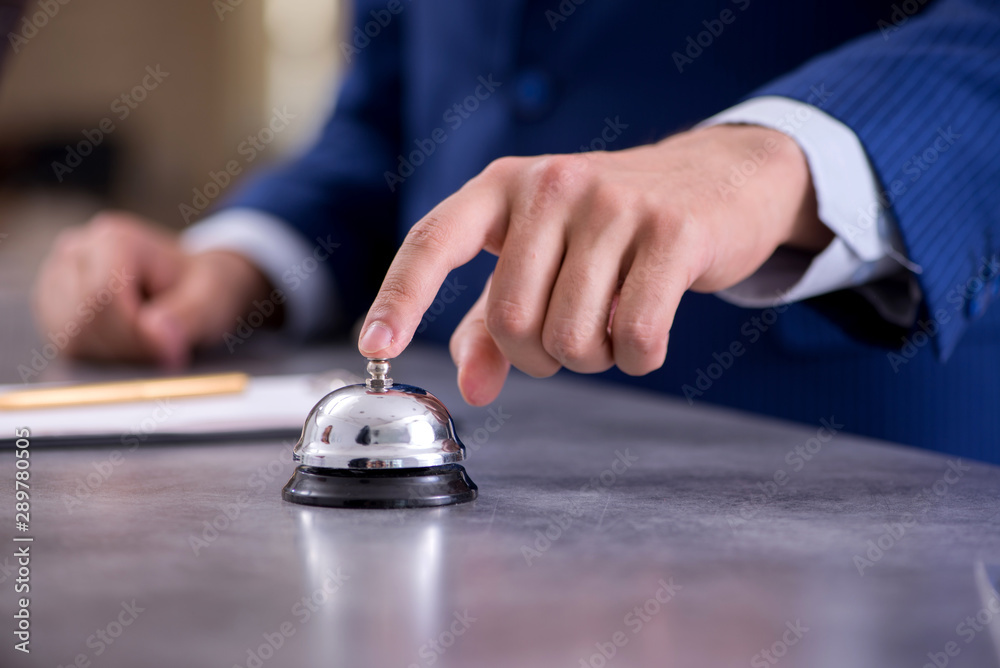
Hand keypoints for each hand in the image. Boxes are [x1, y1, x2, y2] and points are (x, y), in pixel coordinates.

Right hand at [32, 211, 274, 366]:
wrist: (193, 282)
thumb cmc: (202, 287)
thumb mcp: (211, 299)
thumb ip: (187, 316)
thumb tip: (157, 335)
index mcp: (114, 239)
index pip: (102, 298)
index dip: (135, 334)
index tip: (171, 352)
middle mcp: (76, 250)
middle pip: (83, 319)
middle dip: (127, 348)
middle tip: (165, 353)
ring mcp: (57, 275)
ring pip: (69, 335)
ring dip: (113, 355)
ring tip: (150, 346)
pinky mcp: (52, 303)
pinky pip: (63, 343)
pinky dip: (98, 355)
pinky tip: (129, 347)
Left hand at [358, 125, 829, 404]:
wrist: (717, 179)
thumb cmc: (613, 227)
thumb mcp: (542, 258)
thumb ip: (494, 322)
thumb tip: (471, 387)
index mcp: (503, 187)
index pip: (433, 241)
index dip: (400, 297)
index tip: (375, 346)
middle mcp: (550, 184)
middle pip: (511, 319)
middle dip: (538, 357)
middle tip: (567, 340)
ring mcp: (613, 204)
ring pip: (571, 335)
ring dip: (591, 358)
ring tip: (610, 324)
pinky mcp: (672, 232)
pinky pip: (635, 336)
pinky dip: (639, 357)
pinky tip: (647, 330)